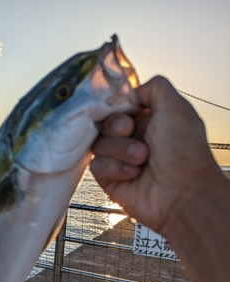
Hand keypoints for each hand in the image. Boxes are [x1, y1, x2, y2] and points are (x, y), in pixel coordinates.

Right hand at [90, 76, 219, 237]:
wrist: (182, 194)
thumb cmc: (184, 154)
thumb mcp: (176, 107)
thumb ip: (154, 87)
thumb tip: (132, 92)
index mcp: (148, 121)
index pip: (118, 106)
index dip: (118, 108)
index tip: (127, 115)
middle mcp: (134, 139)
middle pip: (105, 124)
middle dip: (117, 128)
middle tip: (131, 133)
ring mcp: (121, 160)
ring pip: (98, 144)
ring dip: (120, 150)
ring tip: (141, 159)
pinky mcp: (111, 179)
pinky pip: (97, 165)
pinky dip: (116, 168)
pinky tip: (134, 174)